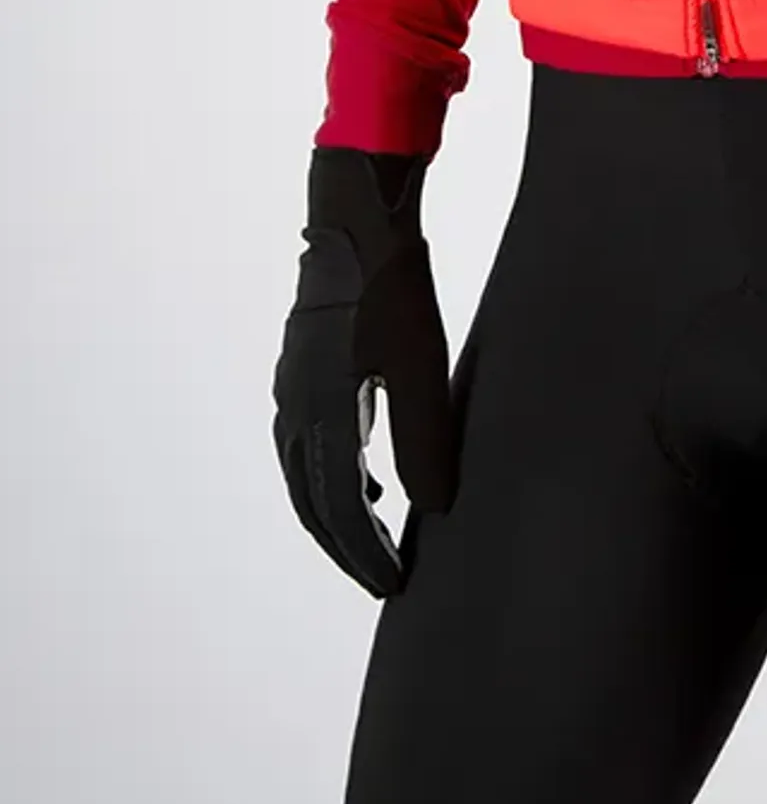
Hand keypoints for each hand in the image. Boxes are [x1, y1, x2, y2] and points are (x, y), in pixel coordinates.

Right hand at [272, 146, 457, 596]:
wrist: (357, 217)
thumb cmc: (395, 287)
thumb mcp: (422, 364)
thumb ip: (426, 439)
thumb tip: (436, 508)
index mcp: (321, 414)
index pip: (338, 509)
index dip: (366, 554)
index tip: (393, 586)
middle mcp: (296, 406)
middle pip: (312, 500)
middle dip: (345, 546)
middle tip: (379, 578)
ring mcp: (294, 384)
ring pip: (305, 472)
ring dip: (336, 510)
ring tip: (373, 537)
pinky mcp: (304, 365)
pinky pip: (309, 441)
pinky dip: (332, 473)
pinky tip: (369, 476)